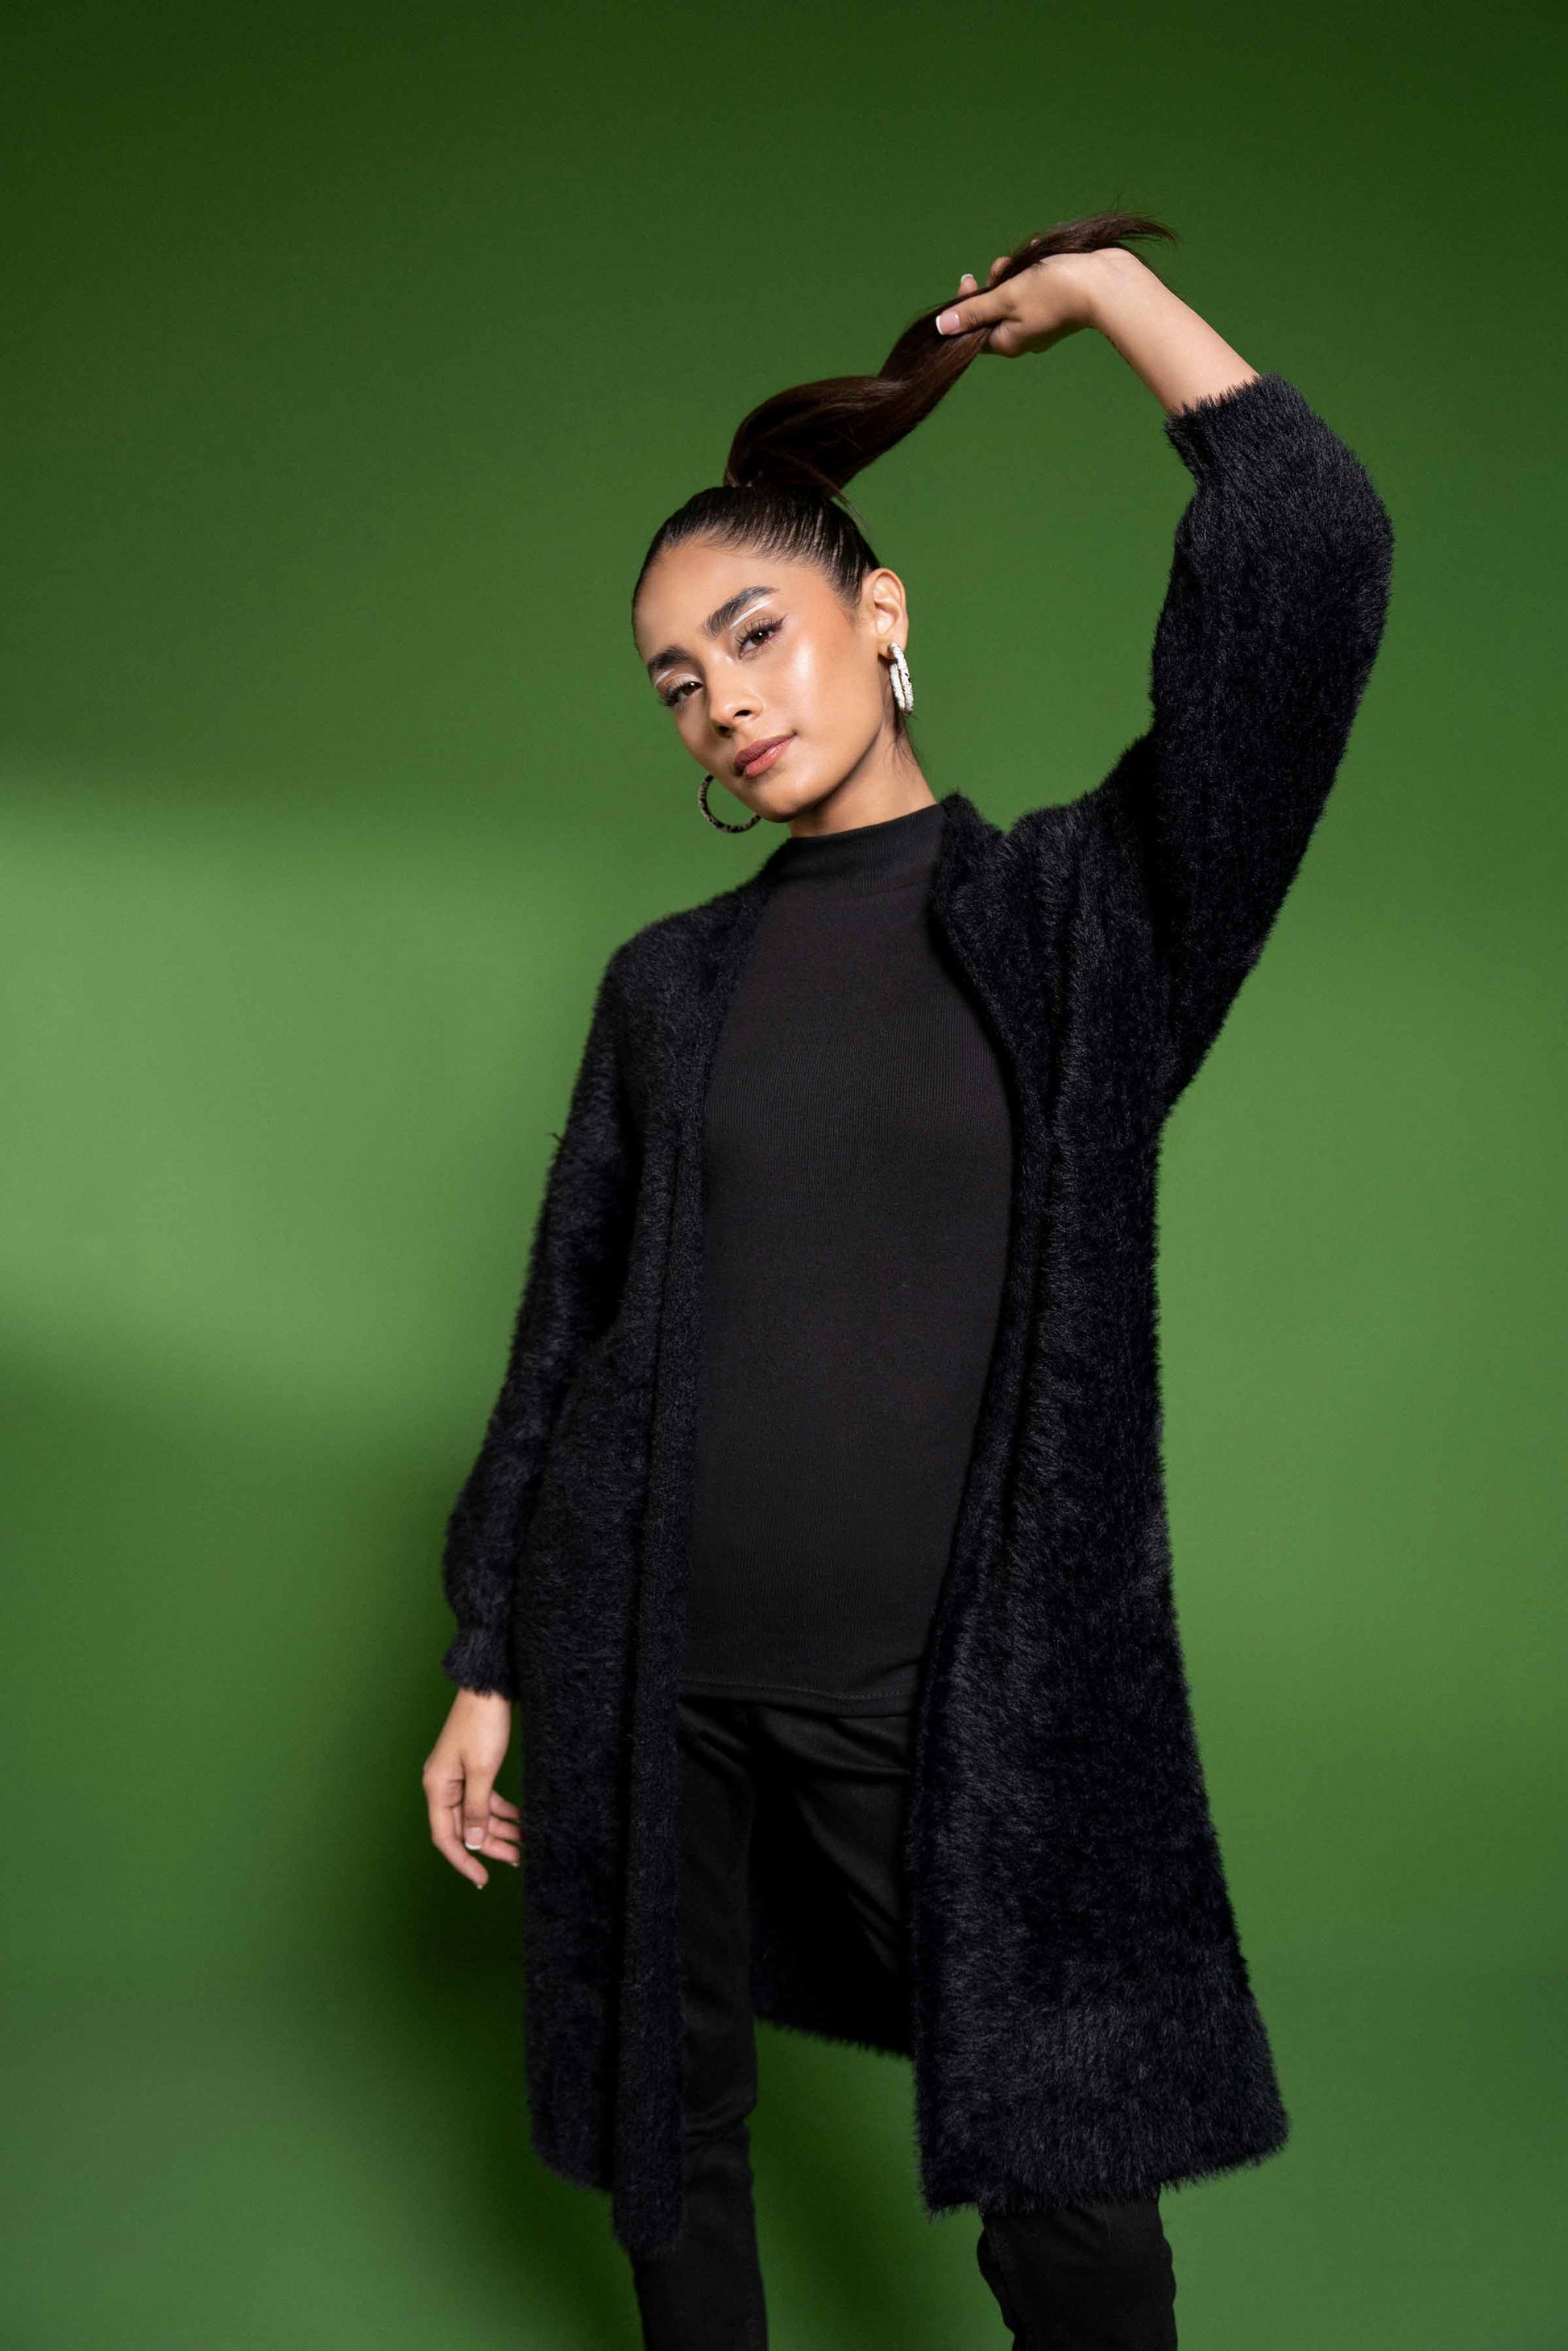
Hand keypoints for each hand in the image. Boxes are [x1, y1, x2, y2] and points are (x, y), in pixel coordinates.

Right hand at [423, 1687, 519, 1887]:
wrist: (490, 1687)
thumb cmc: (483, 1724)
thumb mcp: (483, 1771)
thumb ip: (476, 1809)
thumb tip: (471, 1841)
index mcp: (438, 1787)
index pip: (445, 1837)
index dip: (463, 1860)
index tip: (482, 1878)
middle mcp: (444, 1784)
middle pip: (463, 1827)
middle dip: (489, 1845)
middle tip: (516, 1860)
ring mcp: (458, 1776)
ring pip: (477, 1814)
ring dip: (498, 1829)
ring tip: (524, 1843)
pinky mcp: (473, 1768)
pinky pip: (485, 1798)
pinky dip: (501, 1811)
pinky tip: (521, 1819)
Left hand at [934, 248, 1119, 355]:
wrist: (1104, 284)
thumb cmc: (1055, 291)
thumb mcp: (1007, 297)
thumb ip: (974, 310)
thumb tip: (941, 327)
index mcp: (1007, 342)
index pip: (972, 330)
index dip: (965, 305)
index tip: (968, 279)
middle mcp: (1023, 337)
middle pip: (993, 310)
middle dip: (993, 283)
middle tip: (1000, 268)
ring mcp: (1041, 322)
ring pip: (1013, 296)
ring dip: (1011, 274)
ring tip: (1022, 260)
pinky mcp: (1057, 305)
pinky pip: (1034, 288)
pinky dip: (1031, 272)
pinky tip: (1039, 256)